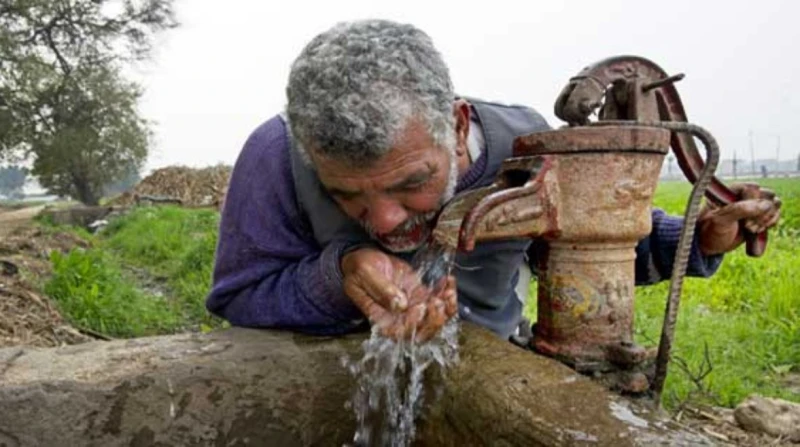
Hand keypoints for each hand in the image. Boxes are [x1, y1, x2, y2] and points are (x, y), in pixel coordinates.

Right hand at [341, 247, 456, 340]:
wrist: (364, 260)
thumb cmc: (359, 269)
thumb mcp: (364, 274)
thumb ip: (381, 290)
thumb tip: (400, 305)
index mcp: (381, 319)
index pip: (401, 333)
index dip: (414, 325)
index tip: (419, 307)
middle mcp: (398, 319)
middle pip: (423, 332)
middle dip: (435, 320)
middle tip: (438, 301)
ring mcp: (412, 308)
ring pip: (435, 318)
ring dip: (447, 309)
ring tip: (448, 291)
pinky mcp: (420, 296)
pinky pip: (439, 301)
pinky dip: (447, 293)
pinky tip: (448, 280)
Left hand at [697, 183, 780, 255]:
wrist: (708, 245)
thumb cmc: (709, 230)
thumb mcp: (720, 220)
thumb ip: (740, 210)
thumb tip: (766, 204)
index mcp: (730, 190)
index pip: (753, 188)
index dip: (752, 204)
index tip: (744, 221)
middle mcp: (743, 194)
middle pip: (768, 195)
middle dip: (761, 214)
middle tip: (747, 227)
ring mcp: (752, 205)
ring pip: (774, 204)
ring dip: (766, 219)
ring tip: (751, 230)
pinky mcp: (758, 215)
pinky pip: (774, 213)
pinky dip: (770, 223)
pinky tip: (757, 231)